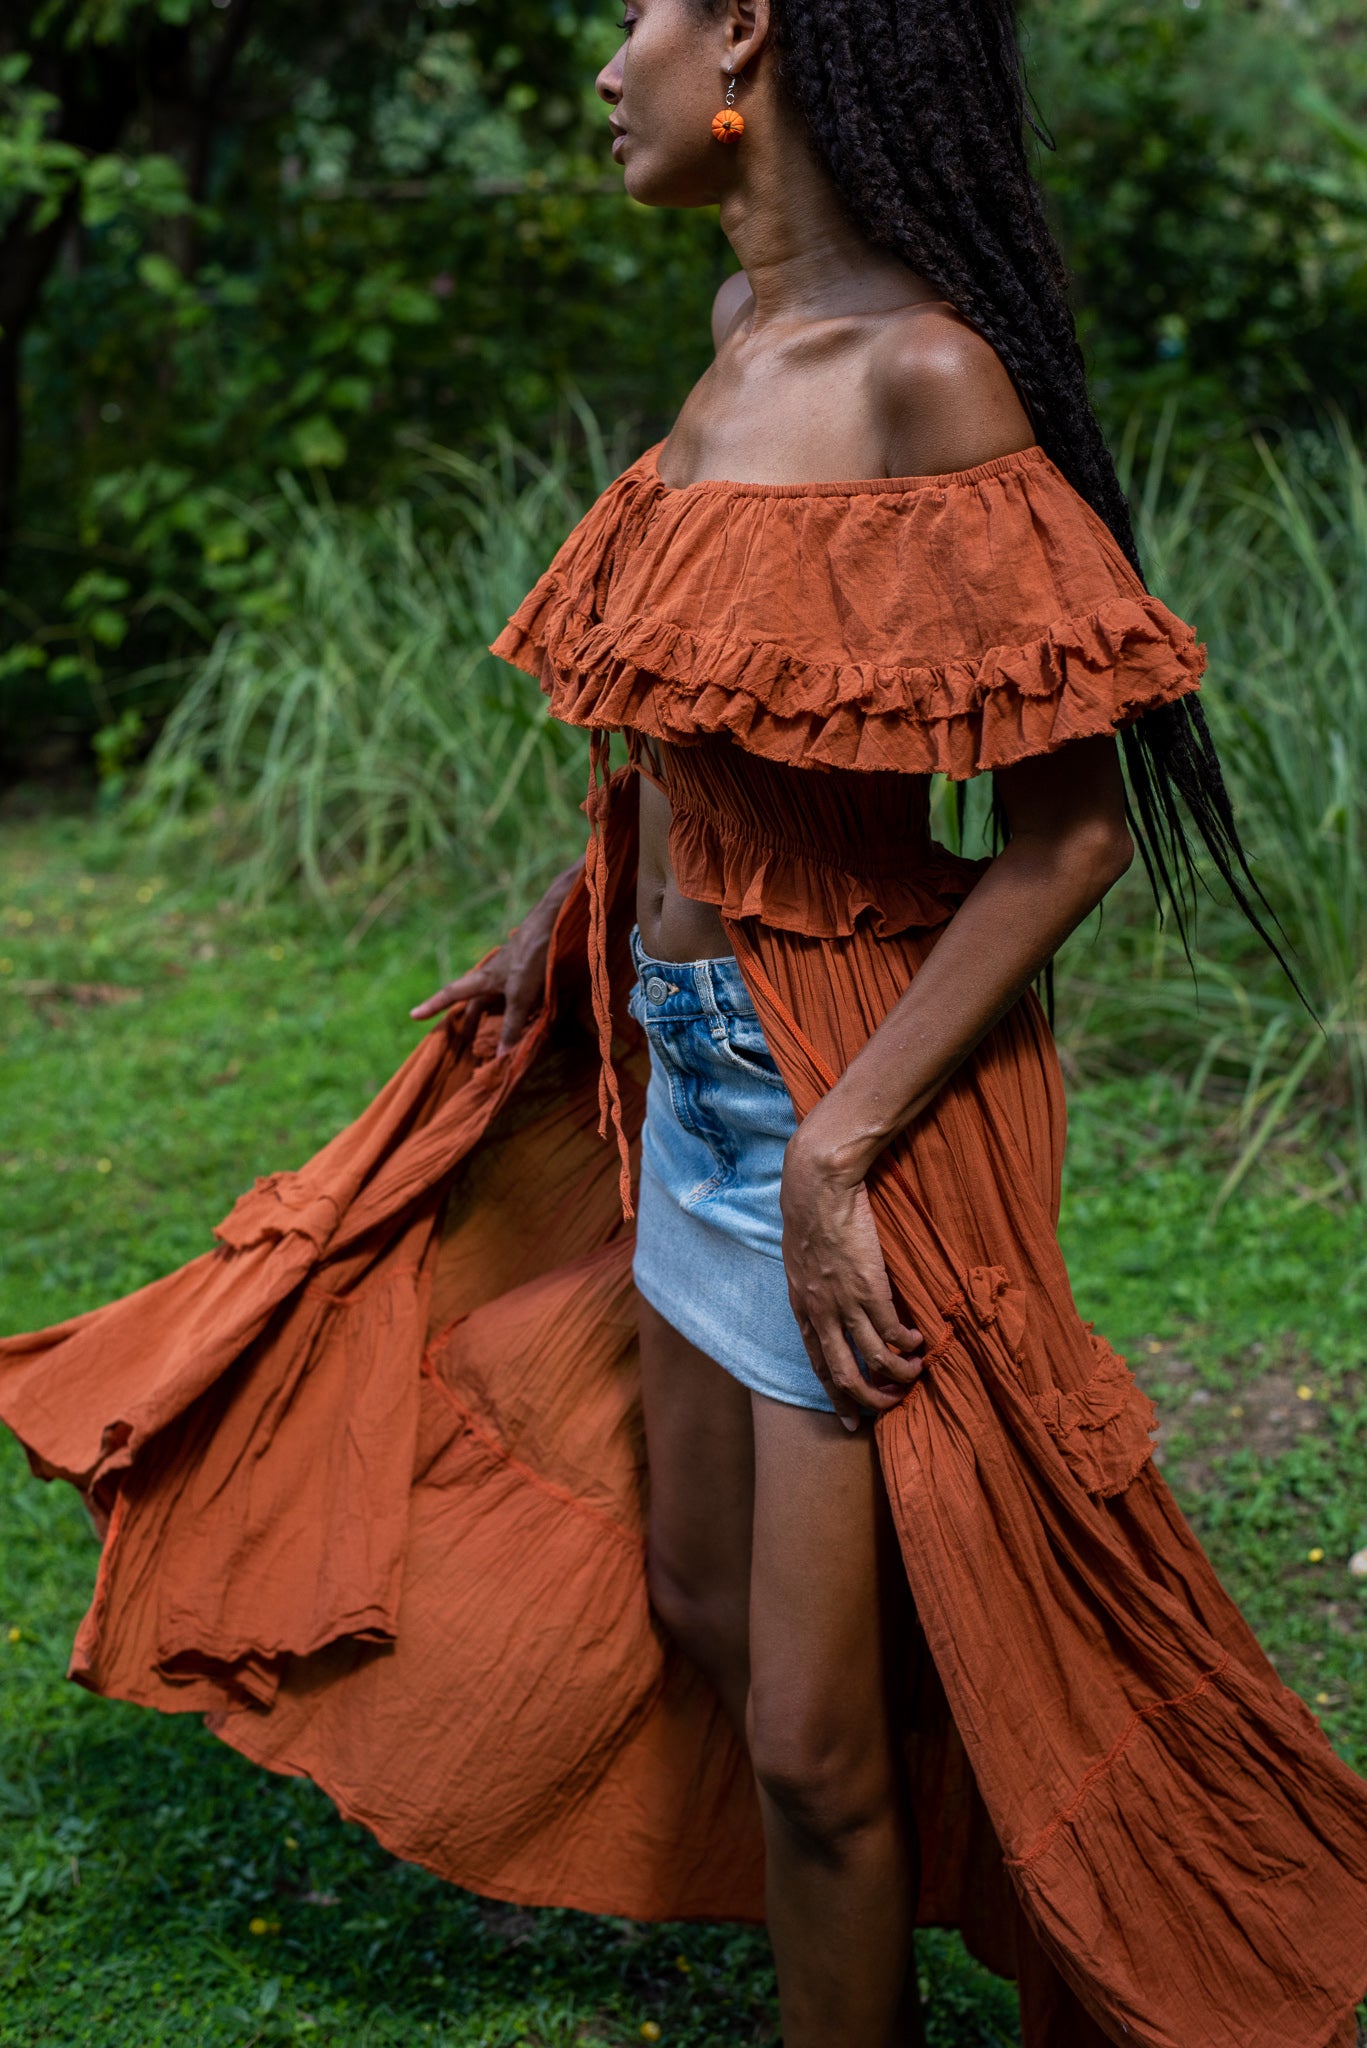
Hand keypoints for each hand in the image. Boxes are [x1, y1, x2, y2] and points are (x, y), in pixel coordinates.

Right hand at [409, 858, 581, 1055]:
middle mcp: (493, 975)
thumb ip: (512, 1025)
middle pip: (475, 1001)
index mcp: (484, 979)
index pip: (451, 994)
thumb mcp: (520, 996)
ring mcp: (511, 971)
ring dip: (492, 1015)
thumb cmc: (532, 958)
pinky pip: (515, 994)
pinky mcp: (529, 970)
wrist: (555, 924)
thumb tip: (501, 1056)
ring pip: (496, 998)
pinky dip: (514, 1008)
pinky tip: (527, 1018)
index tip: (413, 1016)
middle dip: (468, 1020)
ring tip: (494, 1034)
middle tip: (465, 1041)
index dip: (432, 1006)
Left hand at [780, 1123, 923, 1432]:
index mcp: (802, 1307)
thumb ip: (813, 1288)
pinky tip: (920, 1341)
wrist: (817, 1188)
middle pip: (843, 1375)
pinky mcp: (870, 1288)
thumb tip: (827, 1300)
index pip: (818, 1365)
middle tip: (891, 1407)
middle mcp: (821, 1313)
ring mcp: (845, 1303)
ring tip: (915, 1374)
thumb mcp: (800, 1261)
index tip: (851, 1419)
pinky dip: (909, 1343)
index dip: (836, 1396)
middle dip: (869, 1400)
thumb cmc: (809, 1215)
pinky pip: (894, 1332)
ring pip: (874, 1361)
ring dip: (898, 1375)